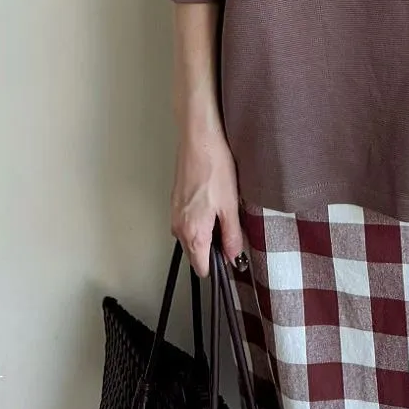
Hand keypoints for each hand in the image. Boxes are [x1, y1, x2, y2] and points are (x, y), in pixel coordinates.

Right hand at [170, 122, 247, 277]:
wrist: (198, 139)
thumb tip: (233, 257)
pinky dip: (198, 218)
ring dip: (205, 232)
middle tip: (230, 229)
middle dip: (212, 248)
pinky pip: (186, 221)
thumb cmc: (214, 168)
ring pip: (191, 237)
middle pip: (195, 253)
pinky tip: (212, 200)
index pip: (201, 268)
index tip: (230, 257)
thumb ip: (231, 236)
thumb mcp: (230, 205)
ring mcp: (174, 213)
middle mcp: (178, 227)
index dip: (218, 266)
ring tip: (222, 210)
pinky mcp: (175, 201)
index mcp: (193, 233)